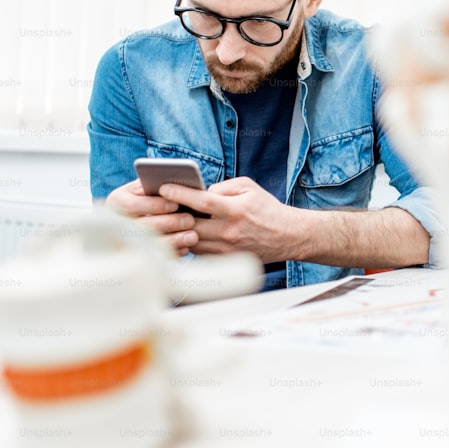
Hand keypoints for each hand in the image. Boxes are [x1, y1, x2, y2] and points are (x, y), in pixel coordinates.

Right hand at [105, 179, 198, 255]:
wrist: (143, 213)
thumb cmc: (151, 194)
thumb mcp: (148, 185)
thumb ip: (157, 184)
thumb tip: (174, 185)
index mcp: (117, 200)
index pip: (132, 206)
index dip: (155, 205)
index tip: (175, 204)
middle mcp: (117, 221)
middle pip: (142, 226)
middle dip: (169, 223)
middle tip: (190, 220)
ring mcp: (125, 239)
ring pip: (149, 243)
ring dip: (174, 240)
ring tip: (193, 236)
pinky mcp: (138, 254)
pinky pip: (156, 256)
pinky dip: (173, 252)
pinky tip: (186, 248)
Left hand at [158, 177, 300, 261]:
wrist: (287, 236)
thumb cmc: (266, 208)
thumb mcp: (248, 187)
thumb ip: (222, 187)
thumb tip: (201, 192)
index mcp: (235, 210)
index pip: (201, 202)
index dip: (180, 194)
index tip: (163, 188)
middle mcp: (229, 232)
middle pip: (191, 224)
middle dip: (174, 214)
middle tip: (161, 205)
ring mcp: (226, 249)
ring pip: (191, 241)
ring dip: (181, 230)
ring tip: (172, 219)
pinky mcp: (226, 261)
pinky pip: (199, 252)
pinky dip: (191, 242)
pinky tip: (189, 232)